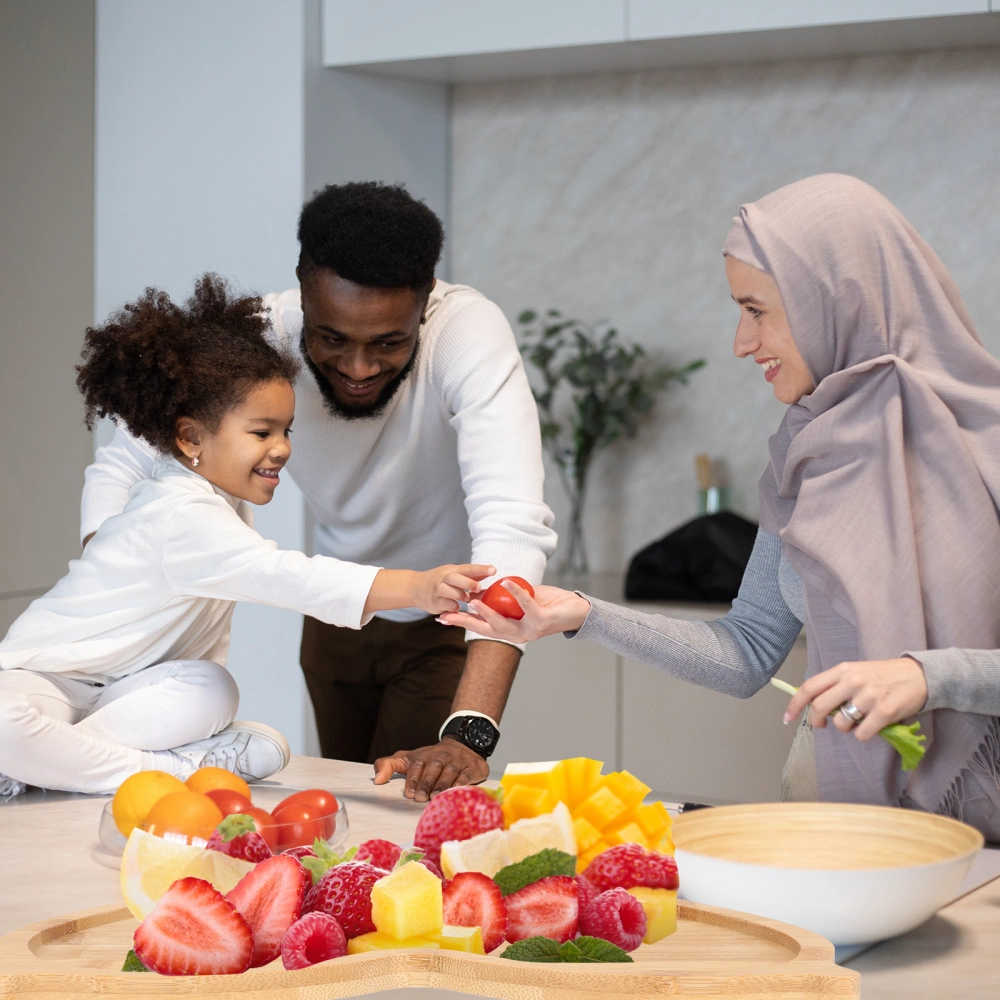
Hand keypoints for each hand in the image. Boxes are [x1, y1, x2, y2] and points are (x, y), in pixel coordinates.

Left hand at [373, 738, 488, 801]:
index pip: (417, 765)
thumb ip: (389, 765)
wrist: (464, 745)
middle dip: (426, 783)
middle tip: (420, 798)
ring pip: (449, 772)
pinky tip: (455, 792)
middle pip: (433, 768)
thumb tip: (376, 780)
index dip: (413, 779)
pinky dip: (461, 784)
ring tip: (435, 797)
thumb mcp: (409, 759)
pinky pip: (466, 775)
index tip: (409, 793)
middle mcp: (441, 756)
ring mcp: (457, 761)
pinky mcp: (471, 767)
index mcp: (424, 755)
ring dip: (442, 784)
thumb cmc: (431, 759)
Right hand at [411, 563, 494, 614]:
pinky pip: (447, 605)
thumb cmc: (441, 580)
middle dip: (469, 583)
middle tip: (478, 588)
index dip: (481, 569)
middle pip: (456, 578)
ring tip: (465, 598)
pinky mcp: (434, 602)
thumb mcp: (455, 574)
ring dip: (461, 596)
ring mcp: (438, 590)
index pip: (468, 568)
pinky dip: (453, 606)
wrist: (416, 588)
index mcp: (453, 570)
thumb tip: (491, 569)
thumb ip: (472, 574)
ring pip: (452, 592)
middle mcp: (444, 578)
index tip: (493, 570)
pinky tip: (455, 606)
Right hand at [437, 581, 590, 641]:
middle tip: (447, 615)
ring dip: (487, 611)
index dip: (461, 622)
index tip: (441, 617)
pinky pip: (525, 605)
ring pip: (502, 622)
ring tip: (473, 600)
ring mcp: (529, 630)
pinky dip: (515, 592)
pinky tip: (506, 582)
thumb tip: (480, 590)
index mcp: (509, 630)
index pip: (481, 627)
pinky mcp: (541, 622)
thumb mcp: (520, 599)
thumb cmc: (548, 603)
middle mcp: (516, 635)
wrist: (575, 609)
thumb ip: (501, 598)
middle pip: (486, 629)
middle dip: (466, 622)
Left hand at [783, 656, 927, 741]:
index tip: (787, 718)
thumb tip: (814, 705)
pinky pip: (861, 734)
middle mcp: (853, 681)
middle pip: (820, 707)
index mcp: (843, 670)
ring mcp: (868, 696)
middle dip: (816, 720)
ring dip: (845, 728)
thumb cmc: (883, 675)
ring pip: (841, 724)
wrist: (919, 675)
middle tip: (821, 725)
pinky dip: (862, 735)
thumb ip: (836, 685)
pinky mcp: (884, 712)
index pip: (809, 687)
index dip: (795, 704)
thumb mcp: (856, 672)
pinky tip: (871, 727)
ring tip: (857, 720)